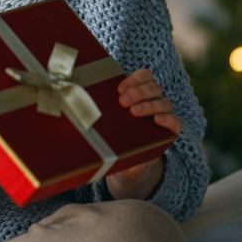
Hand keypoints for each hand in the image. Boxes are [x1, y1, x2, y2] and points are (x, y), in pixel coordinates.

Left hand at [106, 69, 181, 199]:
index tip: (118, 89)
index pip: (145, 76)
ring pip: (165, 102)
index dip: (134, 79)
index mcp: (139, 94)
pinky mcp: (169, 133)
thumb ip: (94, 111)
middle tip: (123, 101)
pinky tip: (156, 120)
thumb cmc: (113, 138)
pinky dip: (168, 119)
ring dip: (149, 104)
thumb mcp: (106, 123)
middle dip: (138, 92)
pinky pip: (176, 123)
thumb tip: (65, 102)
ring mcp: (163, 117)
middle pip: (154, 87)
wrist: (126, 166)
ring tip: (134, 112)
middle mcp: (153, 102)